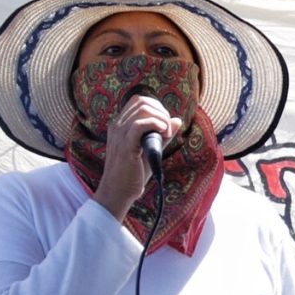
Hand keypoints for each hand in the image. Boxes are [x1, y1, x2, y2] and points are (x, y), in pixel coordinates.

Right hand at [90, 94, 182, 222]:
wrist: (118, 192)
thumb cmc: (133, 174)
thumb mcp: (150, 150)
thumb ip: (162, 134)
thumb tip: (177, 120)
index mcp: (120, 125)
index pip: (138, 101)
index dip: (156, 107)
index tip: (165, 124)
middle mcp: (117, 126)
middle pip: (141, 101)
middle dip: (160, 111)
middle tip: (167, 129)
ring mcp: (119, 134)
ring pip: (142, 109)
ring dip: (161, 118)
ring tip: (166, 134)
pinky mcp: (125, 145)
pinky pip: (141, 124)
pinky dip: (156, 124)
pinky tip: (163, 135)